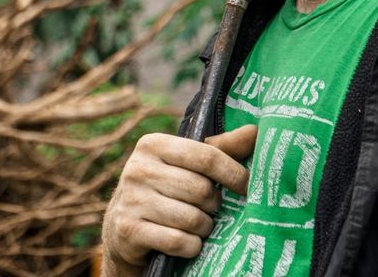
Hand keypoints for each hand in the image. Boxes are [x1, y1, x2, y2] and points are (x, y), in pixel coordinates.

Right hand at [99, 124, 257, 276]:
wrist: (122, 226)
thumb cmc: (165, 189)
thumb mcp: (186, 164)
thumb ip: (220, 148)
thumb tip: (255, 131)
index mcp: (153, 144)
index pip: (206, 156)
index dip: (234, 174)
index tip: (247, 187)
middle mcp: (137, 168)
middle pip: (201, 190)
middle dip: (214, 205)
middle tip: (210, 208)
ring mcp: (130, 200)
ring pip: (192, 219)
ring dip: (203, 228)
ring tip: (197, 225)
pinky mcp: (128, 230)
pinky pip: (178, 241)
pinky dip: (191, 246)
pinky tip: (187, 241)